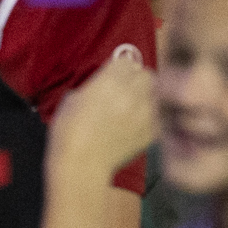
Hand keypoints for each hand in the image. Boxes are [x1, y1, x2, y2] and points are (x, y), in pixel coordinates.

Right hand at [48, 47, 154, 177]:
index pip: (127, 62)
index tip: (115, 76)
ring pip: (156, 94)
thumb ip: (93, 86)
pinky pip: (159, 116)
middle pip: (146, 74)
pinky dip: (151, 118)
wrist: (81, 165)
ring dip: (147, 97)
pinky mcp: (151, 132)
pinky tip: (138, 125)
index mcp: (110, 81)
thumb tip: (101, 84)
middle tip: (128, 90)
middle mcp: (131, 93)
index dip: (120, 69)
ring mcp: (144, 113)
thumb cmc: (68, 133)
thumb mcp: (72, 98)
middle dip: (137, 80)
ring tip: (135, 107)